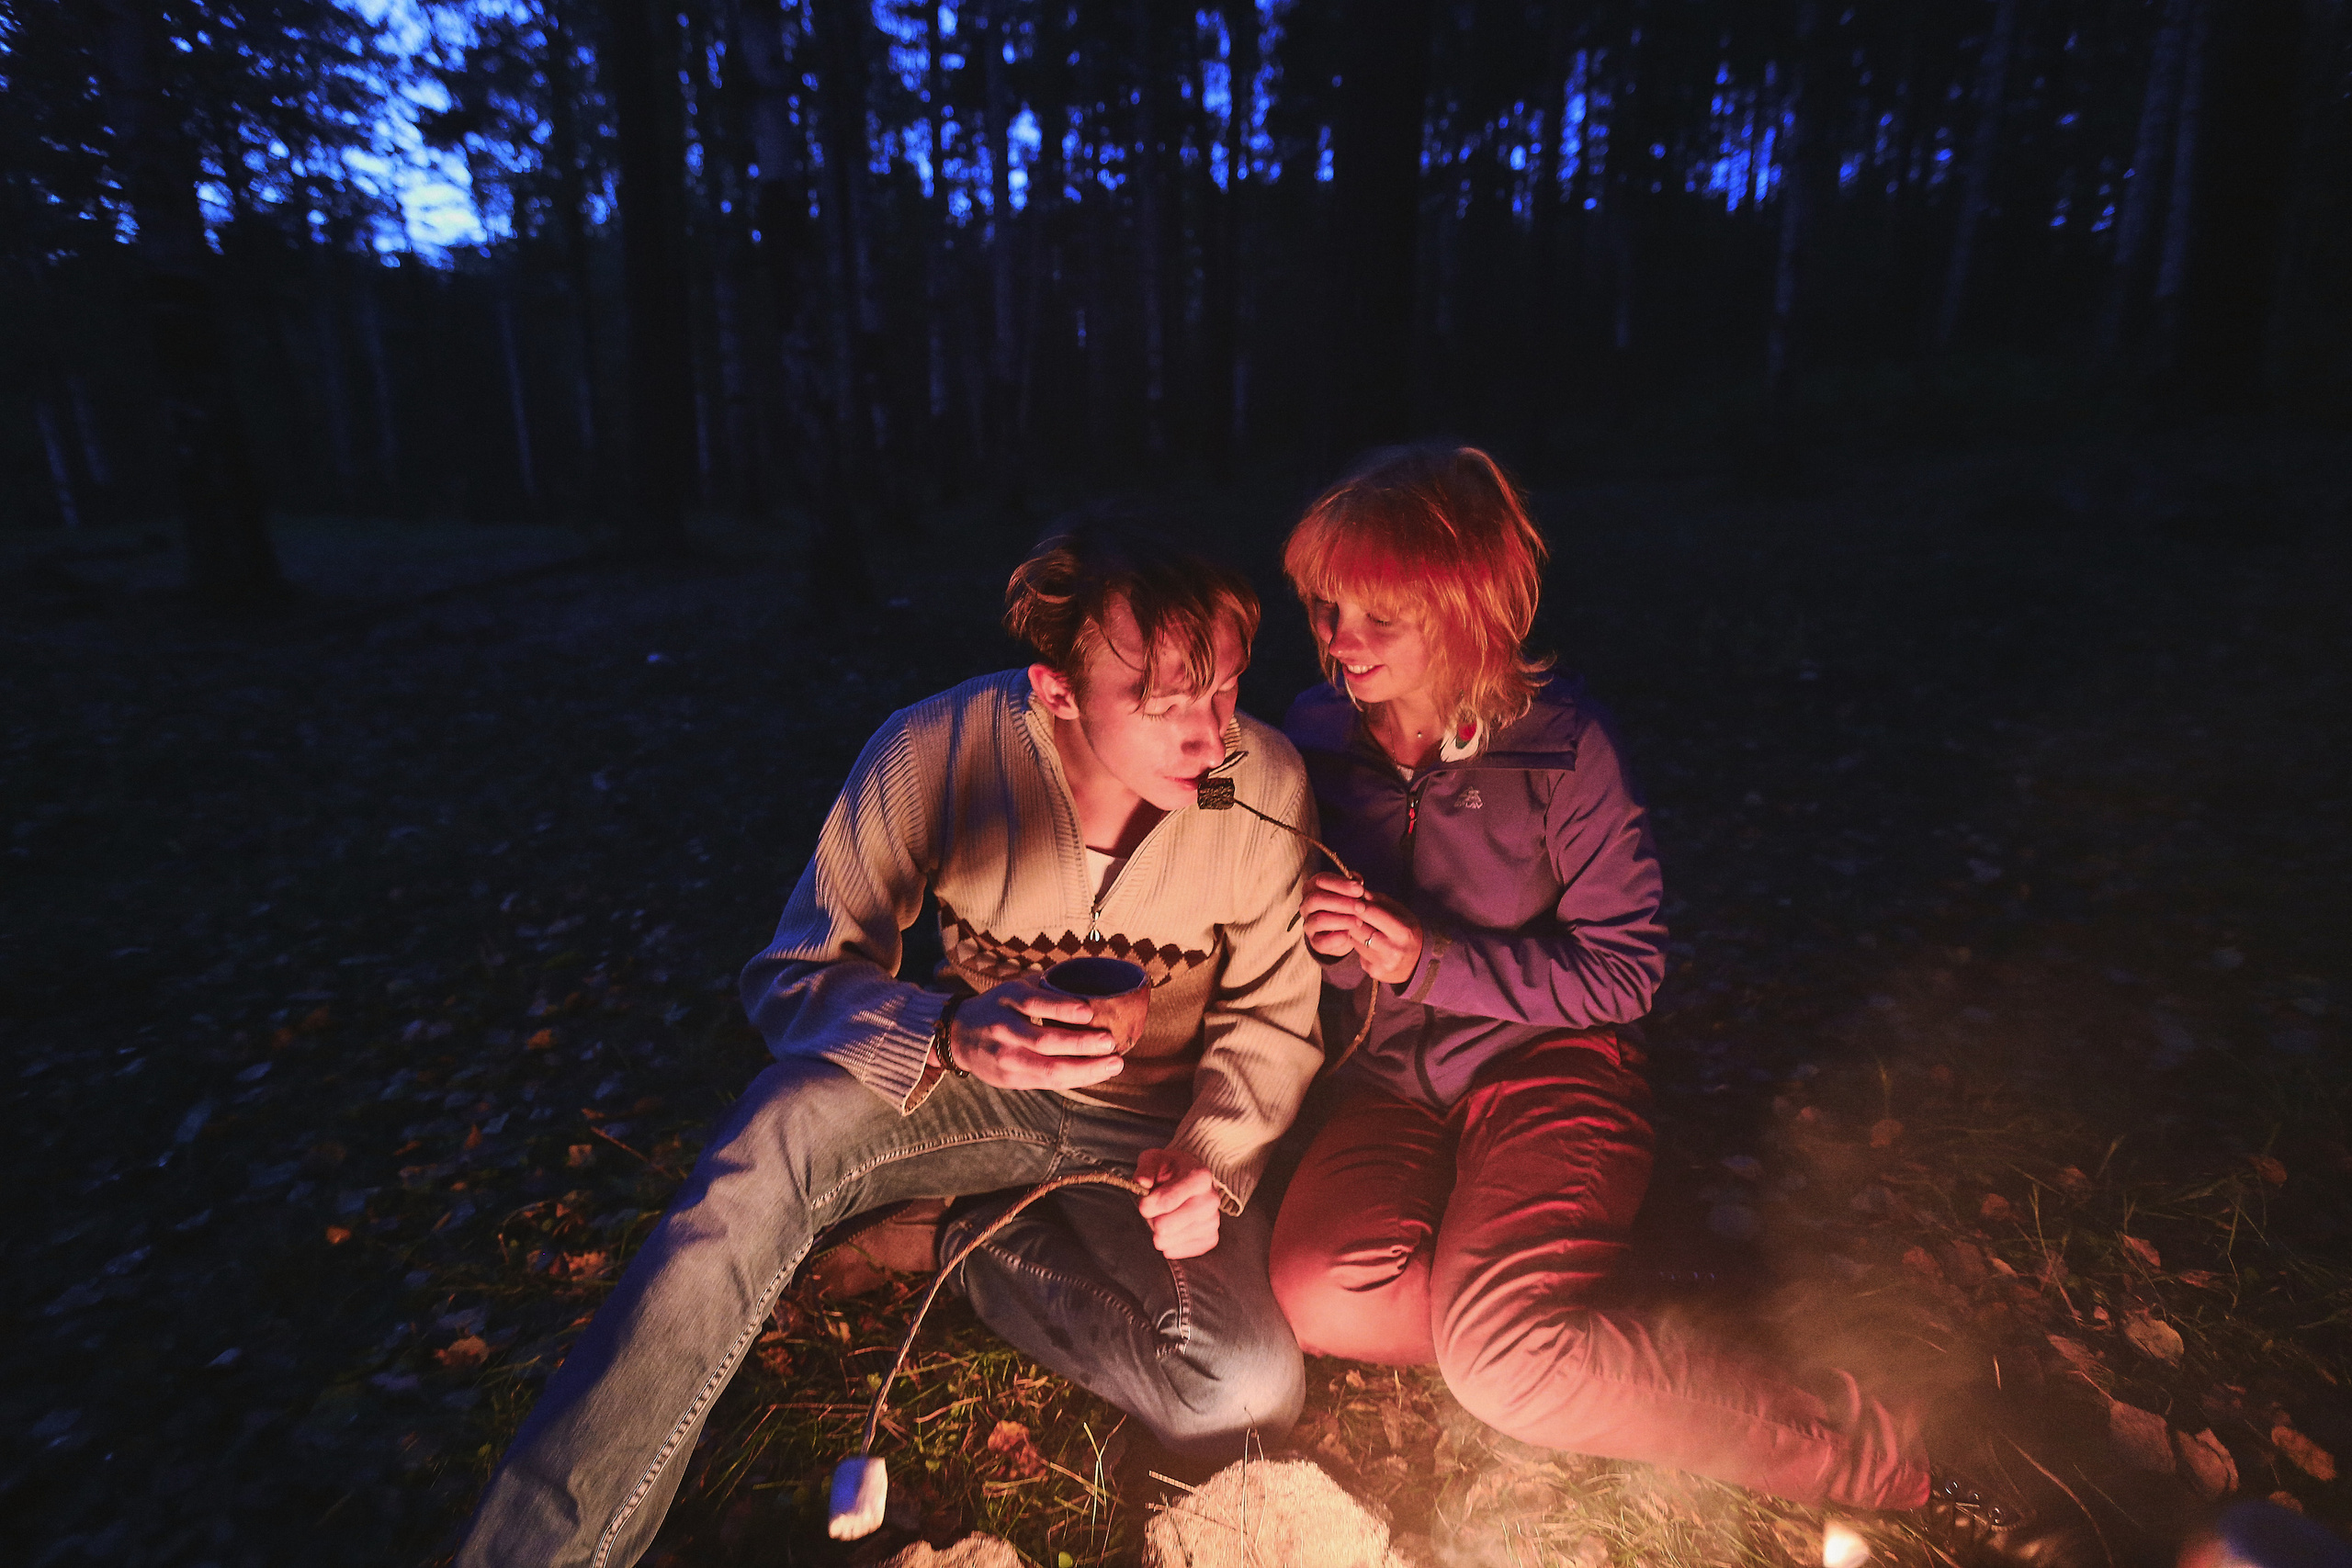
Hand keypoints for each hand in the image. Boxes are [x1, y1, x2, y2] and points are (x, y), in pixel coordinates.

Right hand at [946, 977, 1124, 1090]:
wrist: (958, 1036)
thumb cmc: (999, 1008)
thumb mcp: (1014, 988)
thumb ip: (1047, 985)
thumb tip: (1091, 979)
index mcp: (1008, 999)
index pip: (1034, 1004)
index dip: (1061, 1008)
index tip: (1088, 1011)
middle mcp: (1005, 1029)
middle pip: (1044, 1040)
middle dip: (1080, 1043)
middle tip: (1110, 1041)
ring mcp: (1007, 1058)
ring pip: (1049, 1069)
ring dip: (1085, 1069)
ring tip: (1114, 1063)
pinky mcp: (1011, 1079)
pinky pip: (1048, 1083)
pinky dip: (1076, 1079)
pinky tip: (1097, 1073)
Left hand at [1134, 1147, 1221, 1257]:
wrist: (1191, 1178)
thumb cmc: (1171, 1169)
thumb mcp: (1155, 1159)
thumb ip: (1146, 1169)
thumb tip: (1142, 1183)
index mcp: (1200, 1176)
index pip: (1165, 1202)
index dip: (1146, 1205)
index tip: (1143, 1201)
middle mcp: (1211, 1200)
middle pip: (1165, 1226)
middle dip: (1152, 1219)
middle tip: (1155, 1209)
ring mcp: (1213, 1221)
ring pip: (1169, 1241)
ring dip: (1160, 1231)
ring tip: (1165, 1216)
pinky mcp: (1210, 1238)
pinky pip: (1179, 1251)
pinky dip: (1169, 1243)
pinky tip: (1171, 1229)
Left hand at [1298, 872, 1423, 984]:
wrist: (1419, 962)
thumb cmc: (1408, 931)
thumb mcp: (1400, 912)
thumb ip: (1378, 901)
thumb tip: (1356, 890)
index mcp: (1402, 932)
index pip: (1372, 914)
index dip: (1358, 904)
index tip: (1349, 897)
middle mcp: (1393, 950)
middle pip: (1358, 929)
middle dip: (1352, 918)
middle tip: (1349, 911)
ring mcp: (1383, 964)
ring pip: (1355, 941)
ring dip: (1354, 932)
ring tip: (1363, 928)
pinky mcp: (1374, 972)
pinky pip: (1358, 954)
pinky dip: (1360, 947)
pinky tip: (1370, 945)